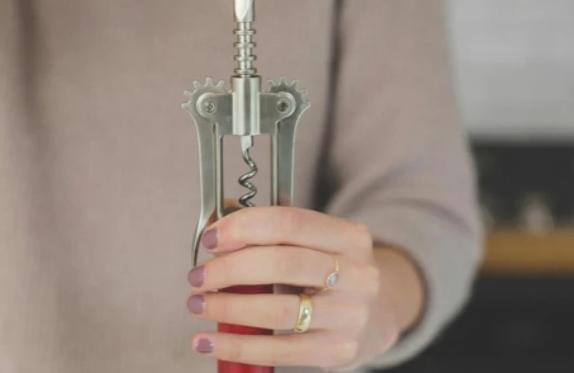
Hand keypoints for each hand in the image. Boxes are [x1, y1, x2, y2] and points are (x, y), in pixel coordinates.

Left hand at [185, 206, 424, 370]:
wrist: (375, 316)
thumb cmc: (330, 275)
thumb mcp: (314, 244)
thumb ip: (270, 232)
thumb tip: (217, 223)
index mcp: (351, 237)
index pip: (291, 223)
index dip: (244, 227)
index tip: (211, 238)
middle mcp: (358, 275)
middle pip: (284, 264)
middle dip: (230, 270)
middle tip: (199, 276)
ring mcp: (351, 315)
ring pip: (278, 311)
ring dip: (227, 308)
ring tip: (199, 304)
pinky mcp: (338, 350)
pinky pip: (279, 351)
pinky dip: (237, 346)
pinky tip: (209, 340)